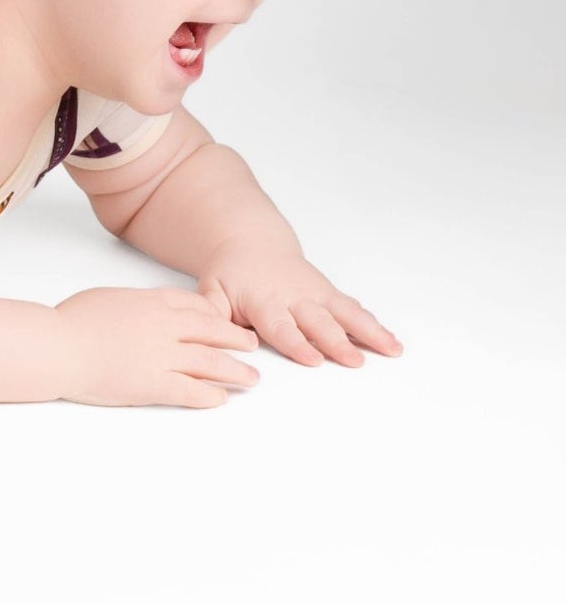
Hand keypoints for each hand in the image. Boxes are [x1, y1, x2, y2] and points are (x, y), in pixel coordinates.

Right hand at [54, 285, 261, 408]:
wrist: (59, 346)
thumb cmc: (72, 321)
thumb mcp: (107, 298)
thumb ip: (132, 304)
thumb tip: (143, 312)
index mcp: (150, 302)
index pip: (194, 306)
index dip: (216, 315)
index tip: (226, 322)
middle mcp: (163, 326)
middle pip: (212, 331)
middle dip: (236, 339)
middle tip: (252, 346)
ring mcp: (161, 356)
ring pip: (210, 363)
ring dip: (235, 371)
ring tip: (251, 378)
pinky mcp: (154, 385)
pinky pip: (190, 391)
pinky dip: (209, 395)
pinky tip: (220, 398)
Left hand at [196, 240, 402, 367]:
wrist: (250, 243)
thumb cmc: (230, 275)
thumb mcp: (211, 290)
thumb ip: (211, 313)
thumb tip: (211, 334)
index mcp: (263, 301)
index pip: (281, 326)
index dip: (296, 343)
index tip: (313, 358)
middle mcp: (294, 298)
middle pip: (318, 323)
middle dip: (336, 341)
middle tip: (354, 360)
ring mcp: (315, 295)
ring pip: (345, 314)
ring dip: (368, 332)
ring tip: (391, 349)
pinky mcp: (329, 294)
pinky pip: (353, 309)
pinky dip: (372, 324)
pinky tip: (392, 341)